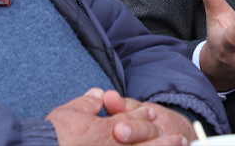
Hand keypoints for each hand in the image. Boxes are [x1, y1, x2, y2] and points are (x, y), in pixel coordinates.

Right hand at [46, 88, 186, 145]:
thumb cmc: (53, 136)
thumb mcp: (68, 113)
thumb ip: (88, 103)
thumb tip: (100, 94)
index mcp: (106, 131)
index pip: (130, 122)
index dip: (143, 117)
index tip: (153, 113)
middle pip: (144, 143)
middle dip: (163, 141)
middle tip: (181, 140)